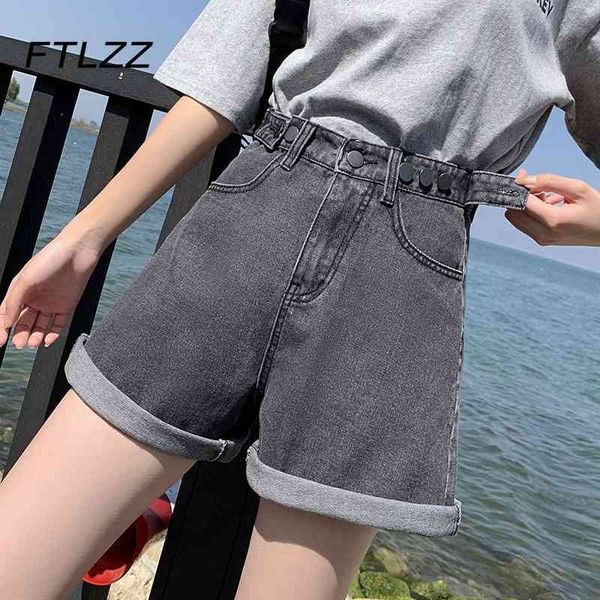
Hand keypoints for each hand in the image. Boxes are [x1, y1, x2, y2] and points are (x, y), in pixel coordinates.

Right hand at [0, 232, 102, 348]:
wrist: (78, 253)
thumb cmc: (49, 260)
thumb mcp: (25, 280)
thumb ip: (14, 302)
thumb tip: (6, 323)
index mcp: (20, 291)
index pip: (8, 313)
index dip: (2, 328)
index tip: (1, 342)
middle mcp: (34, 298)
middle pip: (24, 322)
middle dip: (20, 334)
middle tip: (20, 344)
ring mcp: (50, 303)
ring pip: (40, 326)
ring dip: (35, 336)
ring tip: (33, 343)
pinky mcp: (66, 306)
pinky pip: (58, 324)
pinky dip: (52, 334)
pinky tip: (47, 340)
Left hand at [505, 169, 599, 245]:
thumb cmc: (598, 210)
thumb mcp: (578, 189)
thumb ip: (549, 181)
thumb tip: (524, 180)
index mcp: (553, 220)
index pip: (522, 202)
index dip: (520, 187)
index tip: (524, 175)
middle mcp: (543, 234)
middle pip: (513, 212)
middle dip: (521, 196)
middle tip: (538, 185)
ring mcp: (541, 240)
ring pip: (516, 219)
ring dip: (526, 205)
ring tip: (548, 196)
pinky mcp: (542, 241)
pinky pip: (525, 224)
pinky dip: (531, 212)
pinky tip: (550, 204)